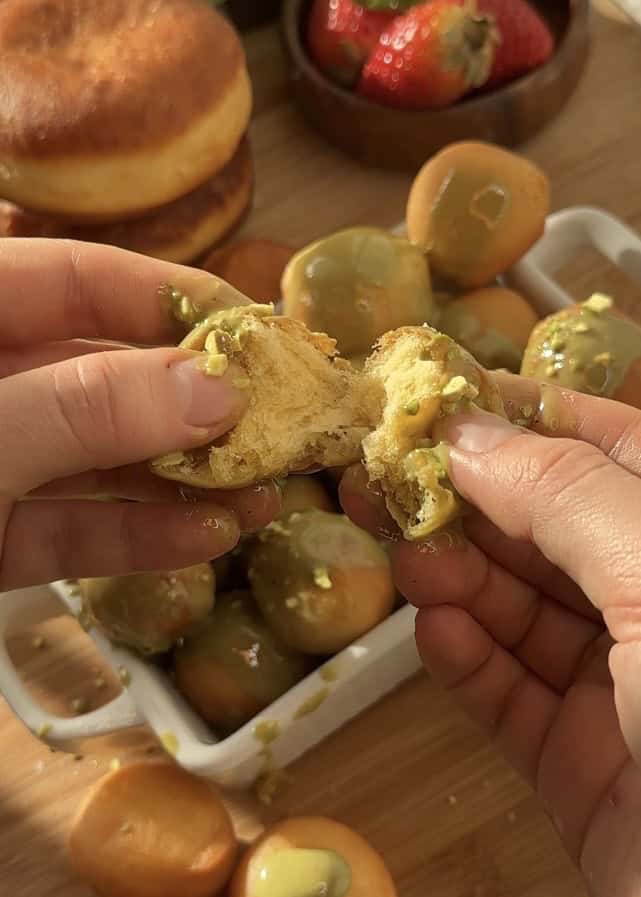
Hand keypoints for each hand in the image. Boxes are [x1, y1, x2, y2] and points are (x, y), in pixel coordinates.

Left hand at [0, 239, 279, 589]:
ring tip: (262, 496)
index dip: (171, 296)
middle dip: (193, 406)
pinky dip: (134, 536)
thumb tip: (216, 392)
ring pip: (97, 460)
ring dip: (181, 481)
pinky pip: (70, 528)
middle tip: (275, 429)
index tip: (257, 332)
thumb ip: (87, 408)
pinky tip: (205, 539)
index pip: (79, 279)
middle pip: (104, 375)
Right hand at [340, 373, 640, 896]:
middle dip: (469, 503)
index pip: (607, 448)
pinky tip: (432, 631)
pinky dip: (467, 659)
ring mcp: (623, 687)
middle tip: (383, 481)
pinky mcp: (582, 763)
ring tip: (406, 557)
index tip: (438, 403)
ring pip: (521, 610)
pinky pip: (510, 696)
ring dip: (459, 579)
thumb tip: (467, 433)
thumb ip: (566, 495)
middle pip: (549, 530)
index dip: (524, 416)